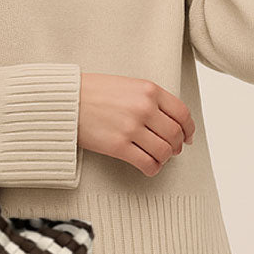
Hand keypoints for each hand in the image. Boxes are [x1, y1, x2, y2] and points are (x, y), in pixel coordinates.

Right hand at [77, 72, 195, 177]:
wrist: (65, 100)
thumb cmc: (93, 92)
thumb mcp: (128, 84)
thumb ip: (150, 99)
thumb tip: (172, 121)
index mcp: (149, 90)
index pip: (182, 113)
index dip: (188, 129)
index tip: (187, 137)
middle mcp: (144, 108)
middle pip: (175, 135)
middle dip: (176, 146)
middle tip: (172, 150)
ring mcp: (131, 128)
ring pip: (164, 151)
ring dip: (165, 158)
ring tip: (158, 157)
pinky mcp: (118, 146)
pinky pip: (147, 163)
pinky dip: (153, 168)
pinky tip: (148, 166)